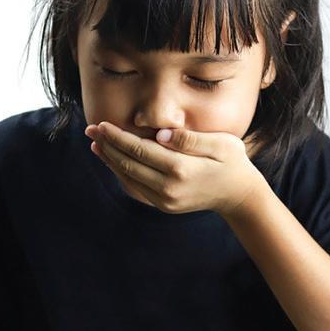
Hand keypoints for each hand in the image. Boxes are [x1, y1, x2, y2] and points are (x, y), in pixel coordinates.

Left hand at [85, 121, 264, 216]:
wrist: (239, 195)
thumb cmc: (232, 162)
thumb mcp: (222, 144)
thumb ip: (191, 138)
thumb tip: (162, 135)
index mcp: (181, 169)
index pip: (140, 150)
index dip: (118, 137)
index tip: (102, 125)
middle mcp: (169, 188)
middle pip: (129, 164)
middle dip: (108, 146)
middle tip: (90, 129)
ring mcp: (165, 200)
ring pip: (129, 178)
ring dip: (110, 160)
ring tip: (95, 143)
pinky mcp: (164, 205)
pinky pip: (137, 187)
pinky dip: (122, 172)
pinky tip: (113, 159)